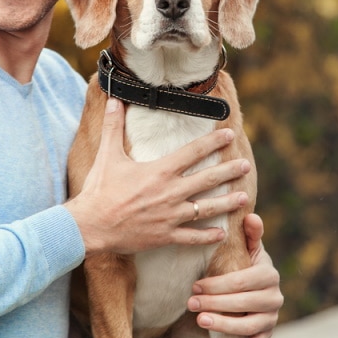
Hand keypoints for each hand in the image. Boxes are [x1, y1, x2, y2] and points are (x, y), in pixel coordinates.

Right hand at [66, 97, 252, 255]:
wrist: (90, 225)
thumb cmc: (99, 189)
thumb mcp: (107, 155)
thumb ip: (113, 126)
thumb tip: (115, 99)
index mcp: (160, 171)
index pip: (193, 152)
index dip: (213, 142)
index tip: (229, 134)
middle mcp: (170, 192)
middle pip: (207, 180)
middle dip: (229, 171)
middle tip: (246, 166)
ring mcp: (170, 216)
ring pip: (206, 209)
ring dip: (227, 203)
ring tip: (244, 197)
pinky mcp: (165, 236)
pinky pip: (192, 237)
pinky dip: (208, 236)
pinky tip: (222, 233)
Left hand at [188, 213, 282, 337]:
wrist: (257, 286)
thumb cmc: (246, 264)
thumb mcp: (248, 248)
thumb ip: (250, 234)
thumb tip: (250, 215)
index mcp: (268, 273)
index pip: (242, 281)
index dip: (219, 284)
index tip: (196, 285)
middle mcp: (274, 296)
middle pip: (244, 303)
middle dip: (215, 303)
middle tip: (191, 302)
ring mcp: (272, 316)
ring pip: (250, 325)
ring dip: (225, 325)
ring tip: (200, 320)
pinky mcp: (267, 333)